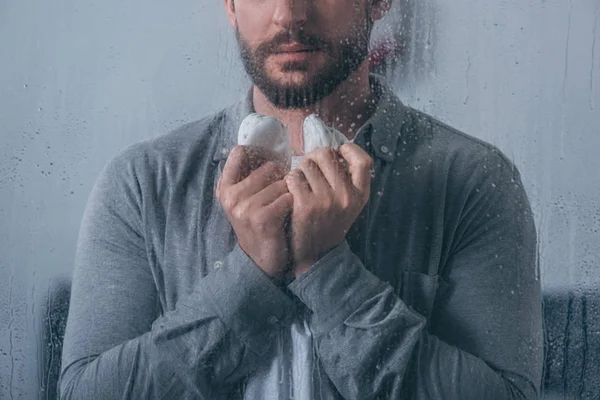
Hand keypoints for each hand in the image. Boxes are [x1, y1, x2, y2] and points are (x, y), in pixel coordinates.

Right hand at [216, 145, 292, 278]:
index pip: (239, 152)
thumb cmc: (259, 224)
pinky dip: (293, 205)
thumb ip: (247, 176)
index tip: (270, 165)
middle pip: (269, 168)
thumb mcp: (244, 201)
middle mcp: (231, 197)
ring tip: (284, 208)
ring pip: (281, 183)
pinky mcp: (263, 218)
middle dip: (280, 178)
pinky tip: (289, 215)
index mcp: (224, 188)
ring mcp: (245, 208)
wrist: (262, 261)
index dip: (259, 155)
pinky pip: (288, 197)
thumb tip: (261, 146)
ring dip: (289, 193)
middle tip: (281, 196)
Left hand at [284, 144, 371, 277]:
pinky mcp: (306, 205)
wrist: (315, 255)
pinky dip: (289, 181)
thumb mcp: (348, 205)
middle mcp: (346, 196)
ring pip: (307, 164)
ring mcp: (326, 200)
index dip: (349, 150)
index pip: (363, 161)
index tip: (339, 152)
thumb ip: (347, 180)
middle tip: (309, 170)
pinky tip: (291, 192)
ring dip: (300, 171)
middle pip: (327, 155)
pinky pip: (293, 177)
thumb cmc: (329, 224)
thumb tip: (334, 150)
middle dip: (314, 158)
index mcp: (360, 195)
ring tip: (300, 184)